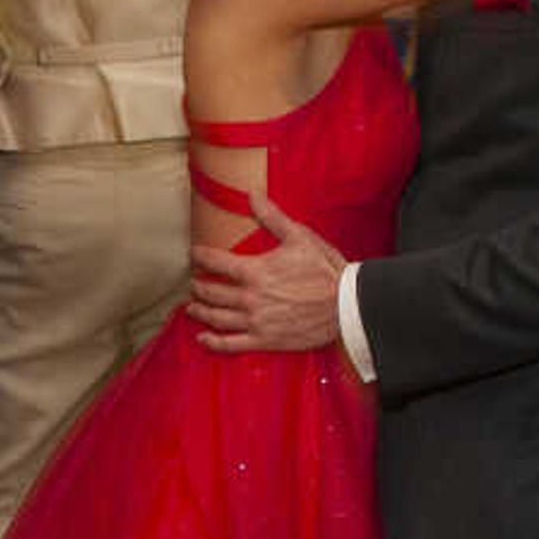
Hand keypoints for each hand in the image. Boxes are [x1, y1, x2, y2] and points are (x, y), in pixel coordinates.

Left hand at [188, 194, 352, 357]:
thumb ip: (272, 216)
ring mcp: (256, 321)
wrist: (346, 305)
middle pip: (211, 292)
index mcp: (255, 271)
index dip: (200, 256)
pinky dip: (213, 342)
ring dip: (200, 311)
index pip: (215, 262)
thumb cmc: (325, 270)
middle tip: (193, 282)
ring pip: (216, 318)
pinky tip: (202, 338)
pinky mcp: (265, 341)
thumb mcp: (299, 237)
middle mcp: (250, 298)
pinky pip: (231, 344)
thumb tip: (253, 194)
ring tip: (192, 307)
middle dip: (198, 286)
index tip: (194, 254)